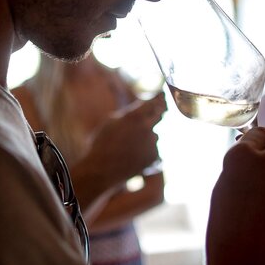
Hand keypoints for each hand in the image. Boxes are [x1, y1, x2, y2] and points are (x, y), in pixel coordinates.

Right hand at [69, 94, 165, 211]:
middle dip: (159, 111)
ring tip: (130, 145)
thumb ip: (128, 114)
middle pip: (160, 114)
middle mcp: (146, 127)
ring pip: (154, 135)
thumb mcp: (111, 122)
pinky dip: (146, 151)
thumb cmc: (102, 144)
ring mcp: (152, 143)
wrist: (102, 169)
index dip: (159, 97)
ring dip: (148, 136)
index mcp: (134, 116)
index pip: (153, 101)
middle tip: (159, 109)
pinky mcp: (154, 156)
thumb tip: (141, 109)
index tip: (162, 95)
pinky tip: (133, 156)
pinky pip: (153, 149)